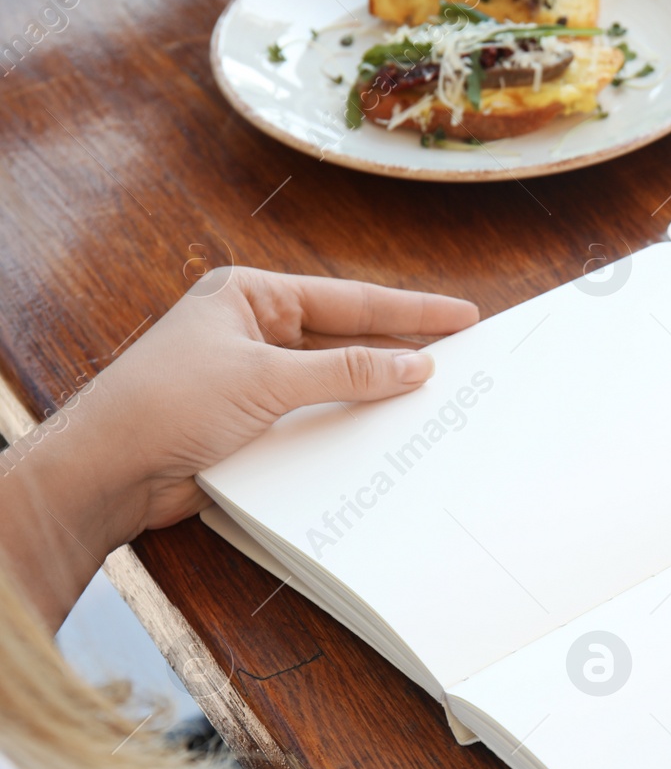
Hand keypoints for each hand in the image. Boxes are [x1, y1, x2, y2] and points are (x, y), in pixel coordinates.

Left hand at [0, 266, 480, 629]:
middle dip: (401, 349)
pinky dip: (350, 424)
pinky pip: (317, 417)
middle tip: (461, 357)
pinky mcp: (254, 422)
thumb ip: (347, 370)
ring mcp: (254, 378)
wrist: (109, 471)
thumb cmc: (166, 403)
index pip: (349, 300)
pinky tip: (385, 433)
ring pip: (335, 380)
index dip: (411, 310)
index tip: (462, 315)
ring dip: (377, 392)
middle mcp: (255, 331)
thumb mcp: (266, 377)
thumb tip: (414, 365)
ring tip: (435, 398)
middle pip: (347, 338)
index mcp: (251, 297)